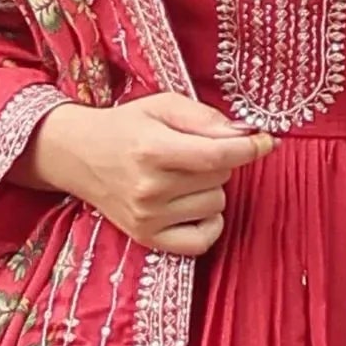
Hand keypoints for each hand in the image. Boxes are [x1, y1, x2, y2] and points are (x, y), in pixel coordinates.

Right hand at [22, 93, 272, 256]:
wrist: (79, 155)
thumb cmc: (125, 127)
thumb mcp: (162, 106)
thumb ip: (204, 118)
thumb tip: (245, 135)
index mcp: (152, 149)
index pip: (218, 154)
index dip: (250, 148)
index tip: (266, 141)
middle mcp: (149, 188)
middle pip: (221, 177)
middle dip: (218, 160)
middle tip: (191, 152)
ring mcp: (148, 218)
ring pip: (217, 205)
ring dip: (210, 189)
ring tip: (182, 176)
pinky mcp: (148, 239)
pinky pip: (203, 239)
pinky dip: (208, 222)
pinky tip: (193, 206)